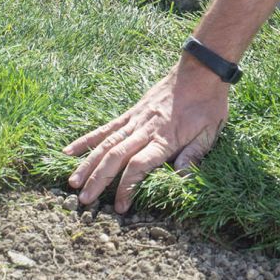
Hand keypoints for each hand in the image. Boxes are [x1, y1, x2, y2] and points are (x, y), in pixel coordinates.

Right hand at [64, 57, 229, 213]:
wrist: (200, 71)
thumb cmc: (208, 105)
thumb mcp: (210, 133)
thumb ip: (193, 156)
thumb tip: (181, 180)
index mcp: (165, 138)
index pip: (139, 165)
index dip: (127, 187)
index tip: (120, 207)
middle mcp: (145, 130)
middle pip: (115, 156)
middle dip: (98, 180)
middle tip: (84, 201)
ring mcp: (134, 120)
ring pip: (105, 143)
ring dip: (87, 164)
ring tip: (72, 182)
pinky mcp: (130, 113)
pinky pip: (105, 128)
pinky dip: (86, 139)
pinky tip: (69, 151)